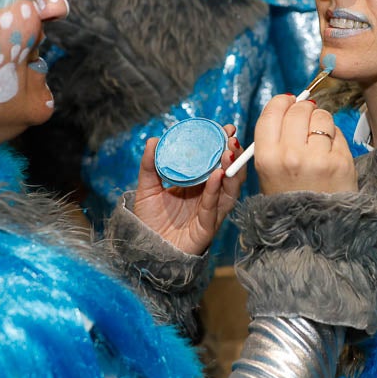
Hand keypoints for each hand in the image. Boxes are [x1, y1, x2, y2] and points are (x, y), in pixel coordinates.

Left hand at [132, 125, 243, 255]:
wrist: (143, 249)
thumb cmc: (149, 220)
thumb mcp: (146, 188)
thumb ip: (149, 165)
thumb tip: (153, 140)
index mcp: (197, 185)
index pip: (215, 162)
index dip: (222, 146)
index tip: (227, 129)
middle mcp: (208, 197)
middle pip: (228, 174)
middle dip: (233, 155)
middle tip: (232, 138)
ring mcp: (210, 212)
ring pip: (229, 191)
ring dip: (231, 171)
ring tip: (229, 152)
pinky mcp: (206, 228)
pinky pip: (213, 207)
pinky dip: (216, 191)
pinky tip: (217, 176)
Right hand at [252, 96, 356, 195]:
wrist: (314, 229)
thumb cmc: (290, 198)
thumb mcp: (268, 172)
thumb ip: (274, 139)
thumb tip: (288, 105)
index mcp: (266, 157)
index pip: (272, 112)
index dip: (282, 102)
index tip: (288, 102)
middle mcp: (290, 156)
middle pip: (298, 110)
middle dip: (304, 109)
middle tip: (306, 117)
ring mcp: (317, 158)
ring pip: (321, 116)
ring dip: (321, 121)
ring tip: (319, 138)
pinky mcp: (340, 161)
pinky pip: (337, 132)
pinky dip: (335, 137)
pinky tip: (329, 152)